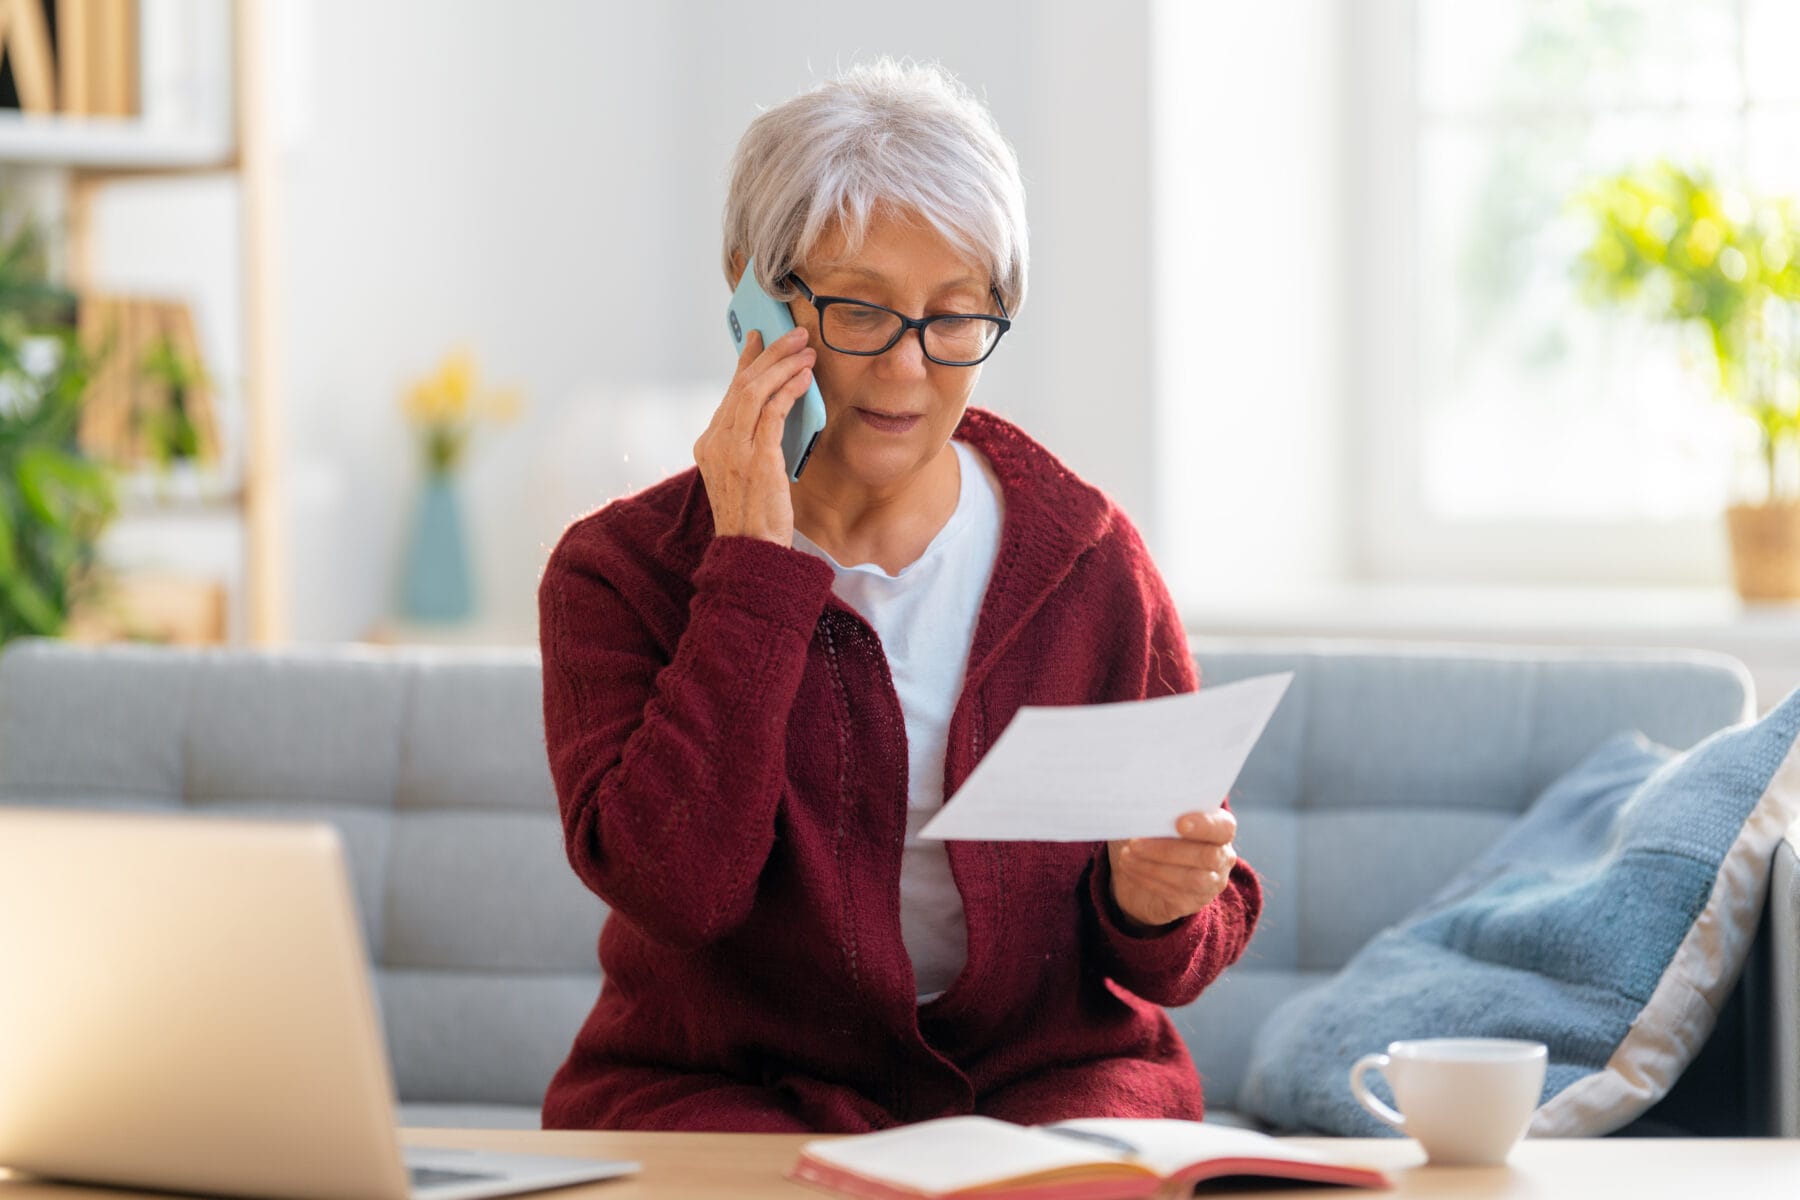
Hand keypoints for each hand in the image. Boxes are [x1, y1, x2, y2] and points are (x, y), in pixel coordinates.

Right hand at [693, 325, 816, 543]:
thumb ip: (750, 442)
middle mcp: (715, 442)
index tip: (760, 339)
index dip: (746, 361)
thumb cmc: (755, 517)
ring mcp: (732, 450)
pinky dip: (789, 389)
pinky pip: (772, 411)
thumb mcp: (744, 474)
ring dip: (783, 365)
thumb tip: (776, 408)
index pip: (729, 392)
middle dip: (770, 354)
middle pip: (741, 383)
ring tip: (805, 351)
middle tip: (793, 335)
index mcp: (708, 444)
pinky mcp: (756, 458)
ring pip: (755, 390)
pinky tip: (804, 378)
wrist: (751, 551)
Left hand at [1106, 808, 1236, 931]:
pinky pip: (1176, 894)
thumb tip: (1140, 804)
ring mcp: (1211, 883)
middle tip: (1135, 843)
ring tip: (1127, 856)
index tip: (1179, 823)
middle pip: (1208, 856)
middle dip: (1169, 849)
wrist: (1135, 872)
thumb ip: (1156, 810)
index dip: (1205, 825)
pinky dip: (1149, 880)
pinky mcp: (1193, 903)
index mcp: (1219, 828)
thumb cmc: (1148, 834)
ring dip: (1155, 866)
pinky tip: (1130, 869)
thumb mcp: (1152, 817)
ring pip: (1192, 879)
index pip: (1224, 827)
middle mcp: (1222, 857)